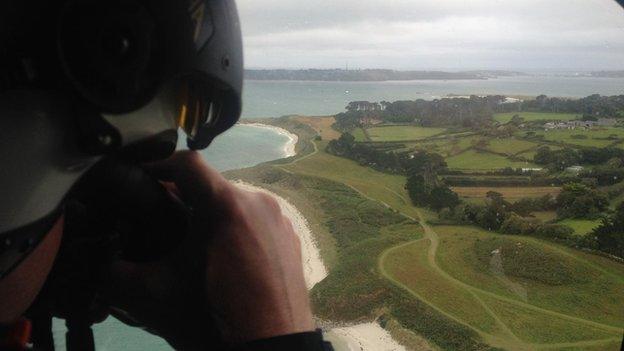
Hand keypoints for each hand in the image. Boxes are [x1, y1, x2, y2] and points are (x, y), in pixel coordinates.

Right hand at [101, 151, 313, 348]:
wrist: (272, 346)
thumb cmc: (215, 317)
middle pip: (213, 185)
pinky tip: (228, 257)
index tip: (142, 177)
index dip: (159, 164)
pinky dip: (239, 228)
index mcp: (228, 206)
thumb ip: (118, 274)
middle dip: (185, 197)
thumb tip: (94, 262)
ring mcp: (280, 218)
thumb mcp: (158, 296)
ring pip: (237, 202)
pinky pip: (258, 220)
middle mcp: (258, 201)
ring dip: (214, 213)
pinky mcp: (292, 236)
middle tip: (163, 219)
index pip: (188, 164)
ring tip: (196, 243)